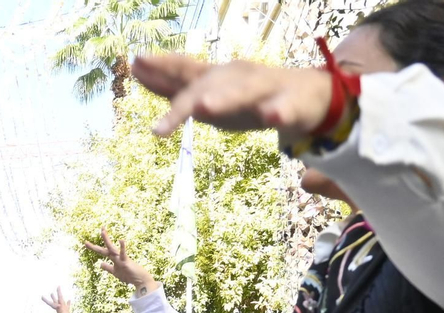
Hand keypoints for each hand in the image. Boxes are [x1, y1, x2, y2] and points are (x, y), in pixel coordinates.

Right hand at [42, 287, 75, 312]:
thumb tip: (59, 311)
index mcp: (62, 310)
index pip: (56, 303)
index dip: (51, 298)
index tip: (48, 293)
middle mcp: (63, 309)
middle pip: (59, 300)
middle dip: (58, 293)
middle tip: (58, 286)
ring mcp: (64, 312)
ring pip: (61, 302)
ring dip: (58, 298)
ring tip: (53, 293)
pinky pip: (66, 307)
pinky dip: (67, 303)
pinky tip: (69, 300)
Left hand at [84, 228, 155, 293]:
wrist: (139, 280)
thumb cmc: (129, 275)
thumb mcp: (115, 272)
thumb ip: (108, 268)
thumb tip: (100, 264)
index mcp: (113, 259)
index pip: (102, 251)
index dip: (94, 247)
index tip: (86, 242)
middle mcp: (116, 257)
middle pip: (103, 250)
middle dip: (95, 246)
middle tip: (86, 240)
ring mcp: (121, 259)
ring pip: (112, 249)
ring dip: (107, 240)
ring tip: (102, 231)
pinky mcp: (126, 262)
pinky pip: (123, 253)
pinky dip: (122, 247)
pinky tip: (121, 240)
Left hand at [131, 54, 337, 139]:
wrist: (306, 96)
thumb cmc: (249, 96)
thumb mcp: (210, 91)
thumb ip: (175, 84)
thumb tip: (137, 70)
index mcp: (216, 77)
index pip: (185, 70)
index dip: (162, 67)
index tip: (136, 63)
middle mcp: (237, 78)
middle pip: (208, 87)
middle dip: (185, 99)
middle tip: (161, 120)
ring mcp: (264, 89)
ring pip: (243, 93)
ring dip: (224, 99)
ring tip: (204, 108)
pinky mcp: (291, 104)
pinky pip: (285, 109)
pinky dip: (279, 112)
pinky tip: (272, 117)